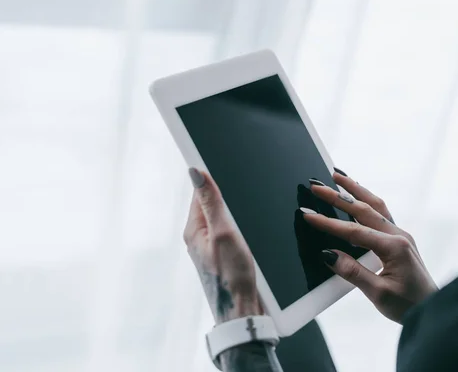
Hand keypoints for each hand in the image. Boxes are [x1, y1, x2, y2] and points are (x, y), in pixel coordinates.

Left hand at [185, 168, 260, 322]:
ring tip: (248, 203)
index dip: (210, 175)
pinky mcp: (227, 254)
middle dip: (225, 190)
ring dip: (235, 207)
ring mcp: (214, 246)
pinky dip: (241, 222)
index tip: (222, 158)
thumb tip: (195, 172)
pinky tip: (251, 223)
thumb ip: (212, 203)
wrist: (244, 311)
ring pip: (224, 215)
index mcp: (194, 229)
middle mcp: (200, 236)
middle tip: (244, 180)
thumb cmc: (232, 277)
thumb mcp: (224, 233)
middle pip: (211, 202)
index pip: (199, 191)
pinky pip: (232, 229)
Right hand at [303, 169, 437, 323]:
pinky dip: (366, 201)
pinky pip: (381, 214)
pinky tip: (357, 196)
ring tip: (338, 176)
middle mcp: (398, 236)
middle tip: (317, 185)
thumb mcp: (378, 294)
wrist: (434, 310)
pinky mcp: (400, 241)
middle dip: (338, 196)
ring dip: (355, 190)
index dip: (328, 223)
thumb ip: (353, 272)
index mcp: (394, 247)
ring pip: (375, 205)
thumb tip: (329, 255)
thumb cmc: (409, 306)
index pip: (354, 231)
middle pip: (363, 210)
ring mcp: (400, 236)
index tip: (308, 214)